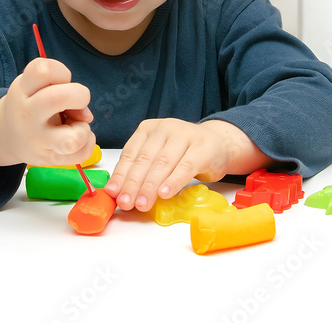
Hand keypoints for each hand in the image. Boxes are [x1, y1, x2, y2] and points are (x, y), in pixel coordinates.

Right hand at [0, 58, 94, 166]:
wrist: (7, 137)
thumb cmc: (30, 105)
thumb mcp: (34, 87)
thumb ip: (61, 88)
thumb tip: (86, 115)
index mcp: (23, 90)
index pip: (43, 70)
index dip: (61, 72)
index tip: (61, 82)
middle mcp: (28, 115)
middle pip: (58, 97)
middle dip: (80, 95)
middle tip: (76, 102)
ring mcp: (38, 141)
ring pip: (72, 140)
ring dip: (83, 130)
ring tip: (75, 127)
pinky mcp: (49, 160)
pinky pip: (81, 155)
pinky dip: (87, 144)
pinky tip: (75, 136)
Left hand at [103, 118, 268, 211]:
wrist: (218, 144)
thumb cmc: (183, 153)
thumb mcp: (159, 155)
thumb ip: (142, 170)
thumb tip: (121, 193)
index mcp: (148, 129)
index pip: (131, 153)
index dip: (121, 175)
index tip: (113, 193)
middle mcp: (165, 128)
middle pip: (145, 159)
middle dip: (133, 183)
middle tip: (126, 202)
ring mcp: (185, 135)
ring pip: (163, 163)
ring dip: (150, 186)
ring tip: (142, 203)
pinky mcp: (203, 147)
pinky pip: (186, 166)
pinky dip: (173, 181)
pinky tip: (164, 194)